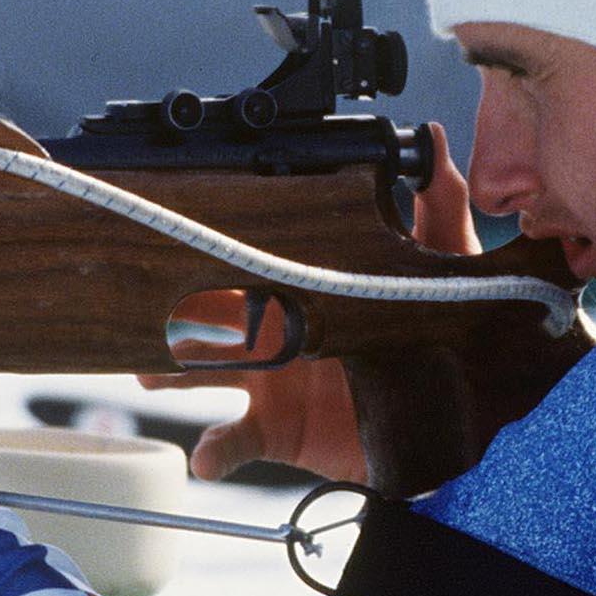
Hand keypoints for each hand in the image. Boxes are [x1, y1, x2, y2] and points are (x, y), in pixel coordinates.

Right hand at [139, 123, 478, 481]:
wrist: (450, 425)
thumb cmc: (443, 339)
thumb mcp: (446, 269)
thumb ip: (438, 208)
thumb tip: (430, 140)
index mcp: (309, 286)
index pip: (257, 259)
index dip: (224, 247)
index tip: (190, 233)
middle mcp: (280, 328)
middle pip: (213, 309)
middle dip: (176, 303)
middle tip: (145, 299)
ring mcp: (272, 379)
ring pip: (205, 370)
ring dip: (174, 371)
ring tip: (151, 374)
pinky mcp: (278, 429)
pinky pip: (234, 441)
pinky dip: (216, 448)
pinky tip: (207, 455)